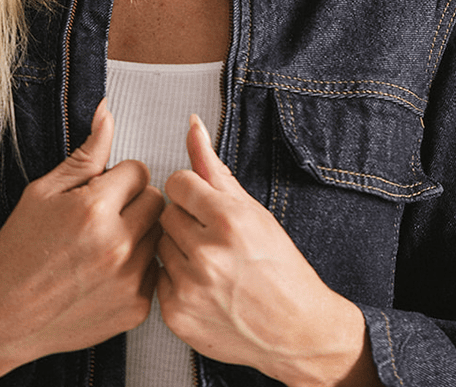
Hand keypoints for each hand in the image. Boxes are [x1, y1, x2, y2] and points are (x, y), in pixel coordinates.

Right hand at [0, 100, 164, 386]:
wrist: (4, 315)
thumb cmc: (20, 248)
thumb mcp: (45, 191)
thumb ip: (86, 153)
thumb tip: (107, 111)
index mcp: (94, 208)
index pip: (138, 170)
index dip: (117, 177)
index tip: (99, 192)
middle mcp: (118, 244)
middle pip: (155, 200)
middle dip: (133, 201)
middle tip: (104, 216)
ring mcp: (129, 280)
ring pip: (158, 235)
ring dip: (139, 234)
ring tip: (104, 244)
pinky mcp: (136, 308)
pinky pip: (154, 270)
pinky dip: (138, 267)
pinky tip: (107, 272)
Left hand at [156, 116, 379, 386]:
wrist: (296, 330)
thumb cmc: (278, 265)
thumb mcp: (252, 209)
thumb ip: (213, 167)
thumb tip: (192, 124)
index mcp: (228, 220)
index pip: (178, 182)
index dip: (192, 193)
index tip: (206, 207)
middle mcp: (208, 253)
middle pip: (167, 213)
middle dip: (186, 221)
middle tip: (211, 238)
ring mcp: (191, 287)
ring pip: (160, 245)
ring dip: (178, 249)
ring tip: (208, 263)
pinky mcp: (177, 315)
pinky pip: (158, 279)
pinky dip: (175, 280)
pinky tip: (202, 286)